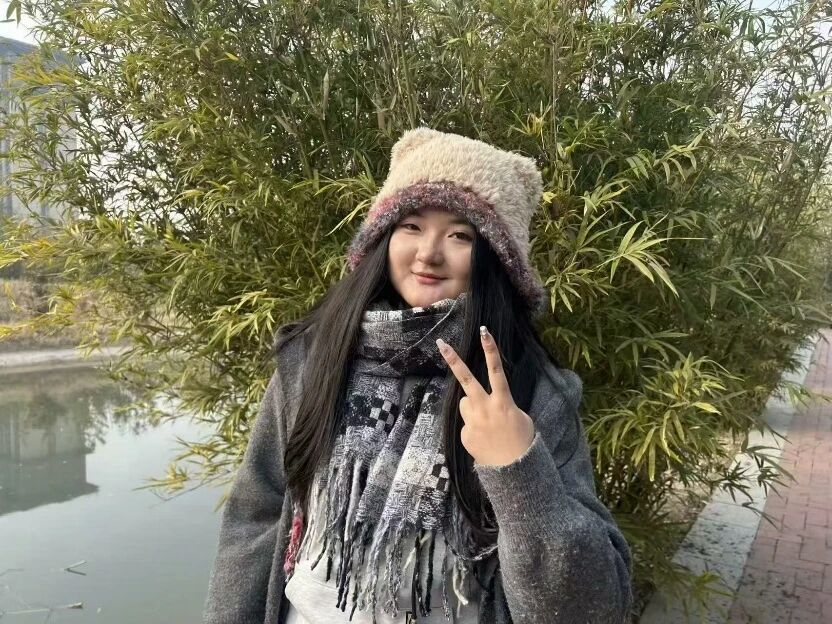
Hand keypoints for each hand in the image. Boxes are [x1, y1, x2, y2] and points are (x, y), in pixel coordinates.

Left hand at [436, 326, 535, 466]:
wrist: (514, 470)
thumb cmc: (521, 441)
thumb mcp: (519, 417)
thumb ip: (501, 404)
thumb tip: (486, 403)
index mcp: (503, 401)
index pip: (496, 371)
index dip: (491, 350)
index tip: (484, 332)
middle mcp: (485, 408)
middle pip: (466, 380)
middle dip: (454, 360)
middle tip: (441, 344)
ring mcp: (473, 422)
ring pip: (466, 404)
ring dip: (473, 409)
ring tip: (487, 425)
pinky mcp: (465, 435)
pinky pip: (467, 424)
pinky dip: (474, 429)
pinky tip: (484, 439)